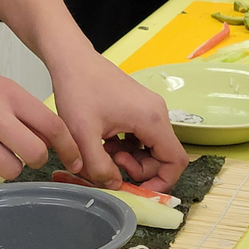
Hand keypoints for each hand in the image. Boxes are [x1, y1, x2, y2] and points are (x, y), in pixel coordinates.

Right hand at [0, 49, 82, 187]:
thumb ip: (21, 107)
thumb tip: (49, 136)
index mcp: (9, 93)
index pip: (52, 126)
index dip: (68, 147)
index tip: (75, 159)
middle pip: (35, 154)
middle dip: (36, 159)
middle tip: (26, 155)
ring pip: (10, 171)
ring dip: (7, 167)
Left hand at [47, 50, 188, 191]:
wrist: (72, 59)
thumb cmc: (78, 90)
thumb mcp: (83, 135)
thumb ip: (99, 167)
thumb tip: (115, 185)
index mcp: (151, 119)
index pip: (176, 161)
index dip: (161, 182)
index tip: (136, 188)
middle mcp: (156, 112)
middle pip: (163, 156)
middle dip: (140, 169)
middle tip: (112, 164)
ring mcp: (148, 108)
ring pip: (151, 147)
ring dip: (131, 158)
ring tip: (104, 151)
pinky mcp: (137, 106)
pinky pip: (141, 136)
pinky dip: (126, 146)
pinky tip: (104, 142)